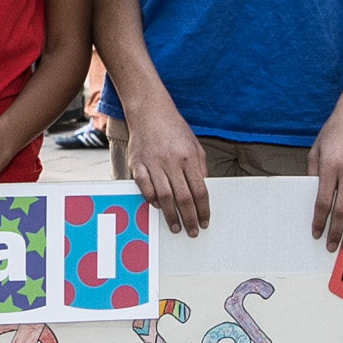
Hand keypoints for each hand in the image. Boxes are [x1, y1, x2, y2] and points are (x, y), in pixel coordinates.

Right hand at [121, 105, 209, 237]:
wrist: (149, 110)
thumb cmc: (174, 128)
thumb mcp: (194, 145)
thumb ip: (200, 168)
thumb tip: (202, 192)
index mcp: (189, 157)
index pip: (199, 190)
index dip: (203, 210)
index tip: (204, 222)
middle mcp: (171, 161)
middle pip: (183, 197)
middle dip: (189, 218)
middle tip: (191, 232)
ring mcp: (153, 162)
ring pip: (164, 196)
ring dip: (170, 215)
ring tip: (175, 226)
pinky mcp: (137, 162)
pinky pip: (144, 186)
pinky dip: (150, 198)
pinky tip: (157, 207)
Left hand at [307, 110, 342, 250]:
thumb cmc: (335, 131)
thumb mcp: (316, 150)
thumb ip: (313, 174)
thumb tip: (315, 201)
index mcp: (330, 166)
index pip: (323, 202)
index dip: (319, 222)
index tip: (317, 234)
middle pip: (342, 210)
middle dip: (336, 232)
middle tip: (333, 246)